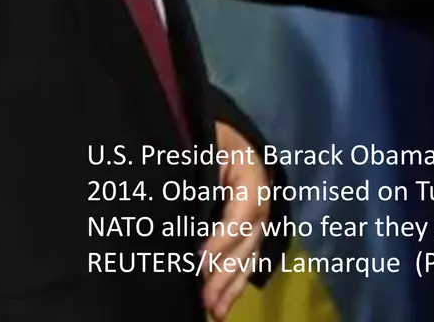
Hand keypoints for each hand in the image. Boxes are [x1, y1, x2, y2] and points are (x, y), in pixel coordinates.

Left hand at [201, 119, 270, 318]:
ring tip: (214, 311)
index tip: (201, 260)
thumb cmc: (207, 133)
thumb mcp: (202, 142)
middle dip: (225, 271)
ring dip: (232, 285)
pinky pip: (249, 259)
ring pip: (250, 255)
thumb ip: (192, 168)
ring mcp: (260, 215)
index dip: (223, 237)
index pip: (242, 210)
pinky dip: (236, 283)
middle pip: (247, 240)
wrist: (223, 129)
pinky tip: (223, 305)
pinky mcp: (253, 229)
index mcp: (250, 169)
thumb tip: (172, 194)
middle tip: (203, 297)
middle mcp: (261, 196)